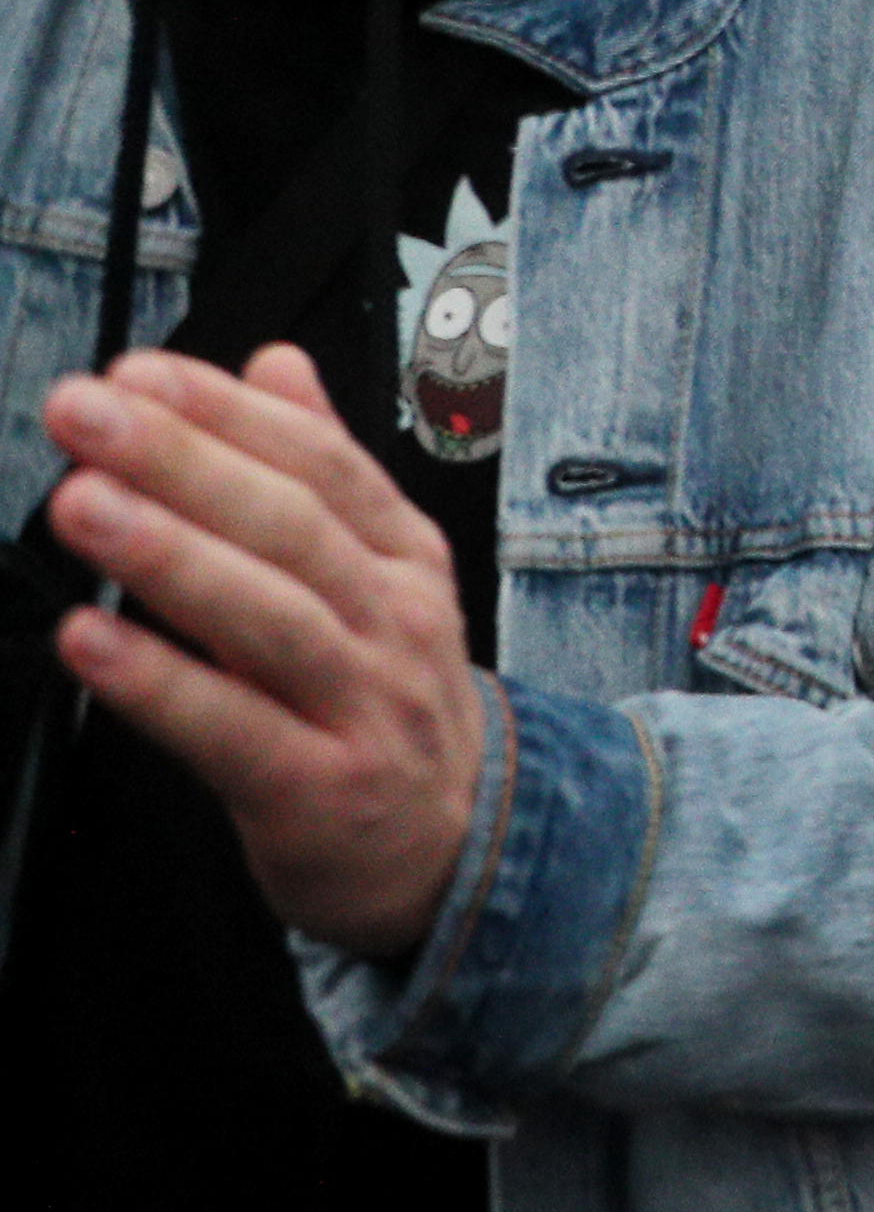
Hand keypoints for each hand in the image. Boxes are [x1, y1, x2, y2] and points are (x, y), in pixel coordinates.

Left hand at [40, 346, 483, 960]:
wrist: (454, 847)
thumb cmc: (386, 701)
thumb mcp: (381, 576)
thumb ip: (324, 469)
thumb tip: (274, 363)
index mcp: (404, 558)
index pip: (321, 462)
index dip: (229, 412)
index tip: (140, 374)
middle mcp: (393, 621)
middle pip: (290, 526)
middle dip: (180, 459)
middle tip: (84, 414)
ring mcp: (363, 705)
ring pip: (267, 618)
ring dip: (168, 554)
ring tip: (81, 505)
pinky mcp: (319, 789)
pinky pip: (231, 728)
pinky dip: (157, 682)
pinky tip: (89, 640)